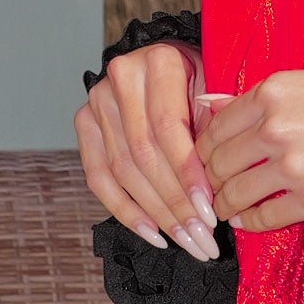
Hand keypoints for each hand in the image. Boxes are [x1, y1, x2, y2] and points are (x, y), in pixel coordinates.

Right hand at [73, 41, 222, 261]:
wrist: (168, 61)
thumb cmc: (200, 77)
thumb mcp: (218, 88)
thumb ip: (217, 127)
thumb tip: (219, 183)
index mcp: (158, 62)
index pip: (169, 128)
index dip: (187, 173)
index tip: (209, 211)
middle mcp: (121, 79)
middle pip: (145, 155)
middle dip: (175, 204)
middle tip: (202, 240)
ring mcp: (97, 102)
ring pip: (123, 171)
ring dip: (156, 214)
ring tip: (187, 242)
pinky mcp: (84, 125)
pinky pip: (99, 178)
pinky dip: (127, 211)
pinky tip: (154, 234)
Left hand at [197, 68, 303, 231]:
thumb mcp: (302, 84)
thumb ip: (253, 99)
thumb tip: (206, 104)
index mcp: (271, 94)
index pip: (215, 127)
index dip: (202, 149)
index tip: (204, 159)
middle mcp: (275, 129)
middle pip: (218, 163)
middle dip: (210, 180)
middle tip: (211, 188)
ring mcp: (292, 166)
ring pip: (235, 194)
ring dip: (225, 205)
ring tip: (226, 208)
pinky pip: (264, 218)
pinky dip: (249, 223)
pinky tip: (247, 221)